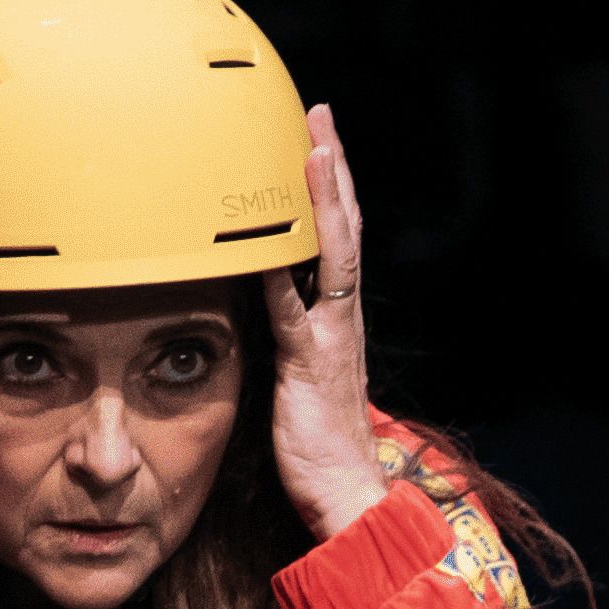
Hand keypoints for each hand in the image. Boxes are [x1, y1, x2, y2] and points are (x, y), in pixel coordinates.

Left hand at [265, 107, 380, 541]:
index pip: (338, 239)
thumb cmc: (319, 444)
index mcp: (339, 319)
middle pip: (342, 230)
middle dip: (331, 170)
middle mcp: (342, 318)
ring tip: (311, 150)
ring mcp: (330, 338)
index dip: (330, 187)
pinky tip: (266, 238)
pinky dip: (282, 272)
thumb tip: (260, 304)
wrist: (348, 493)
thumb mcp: (301, 378)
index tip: (319, 137)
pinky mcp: (308, 366)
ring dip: (320, 201)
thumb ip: (287, 336)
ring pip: (331, 256)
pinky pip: (294, 311)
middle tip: (320, 115)